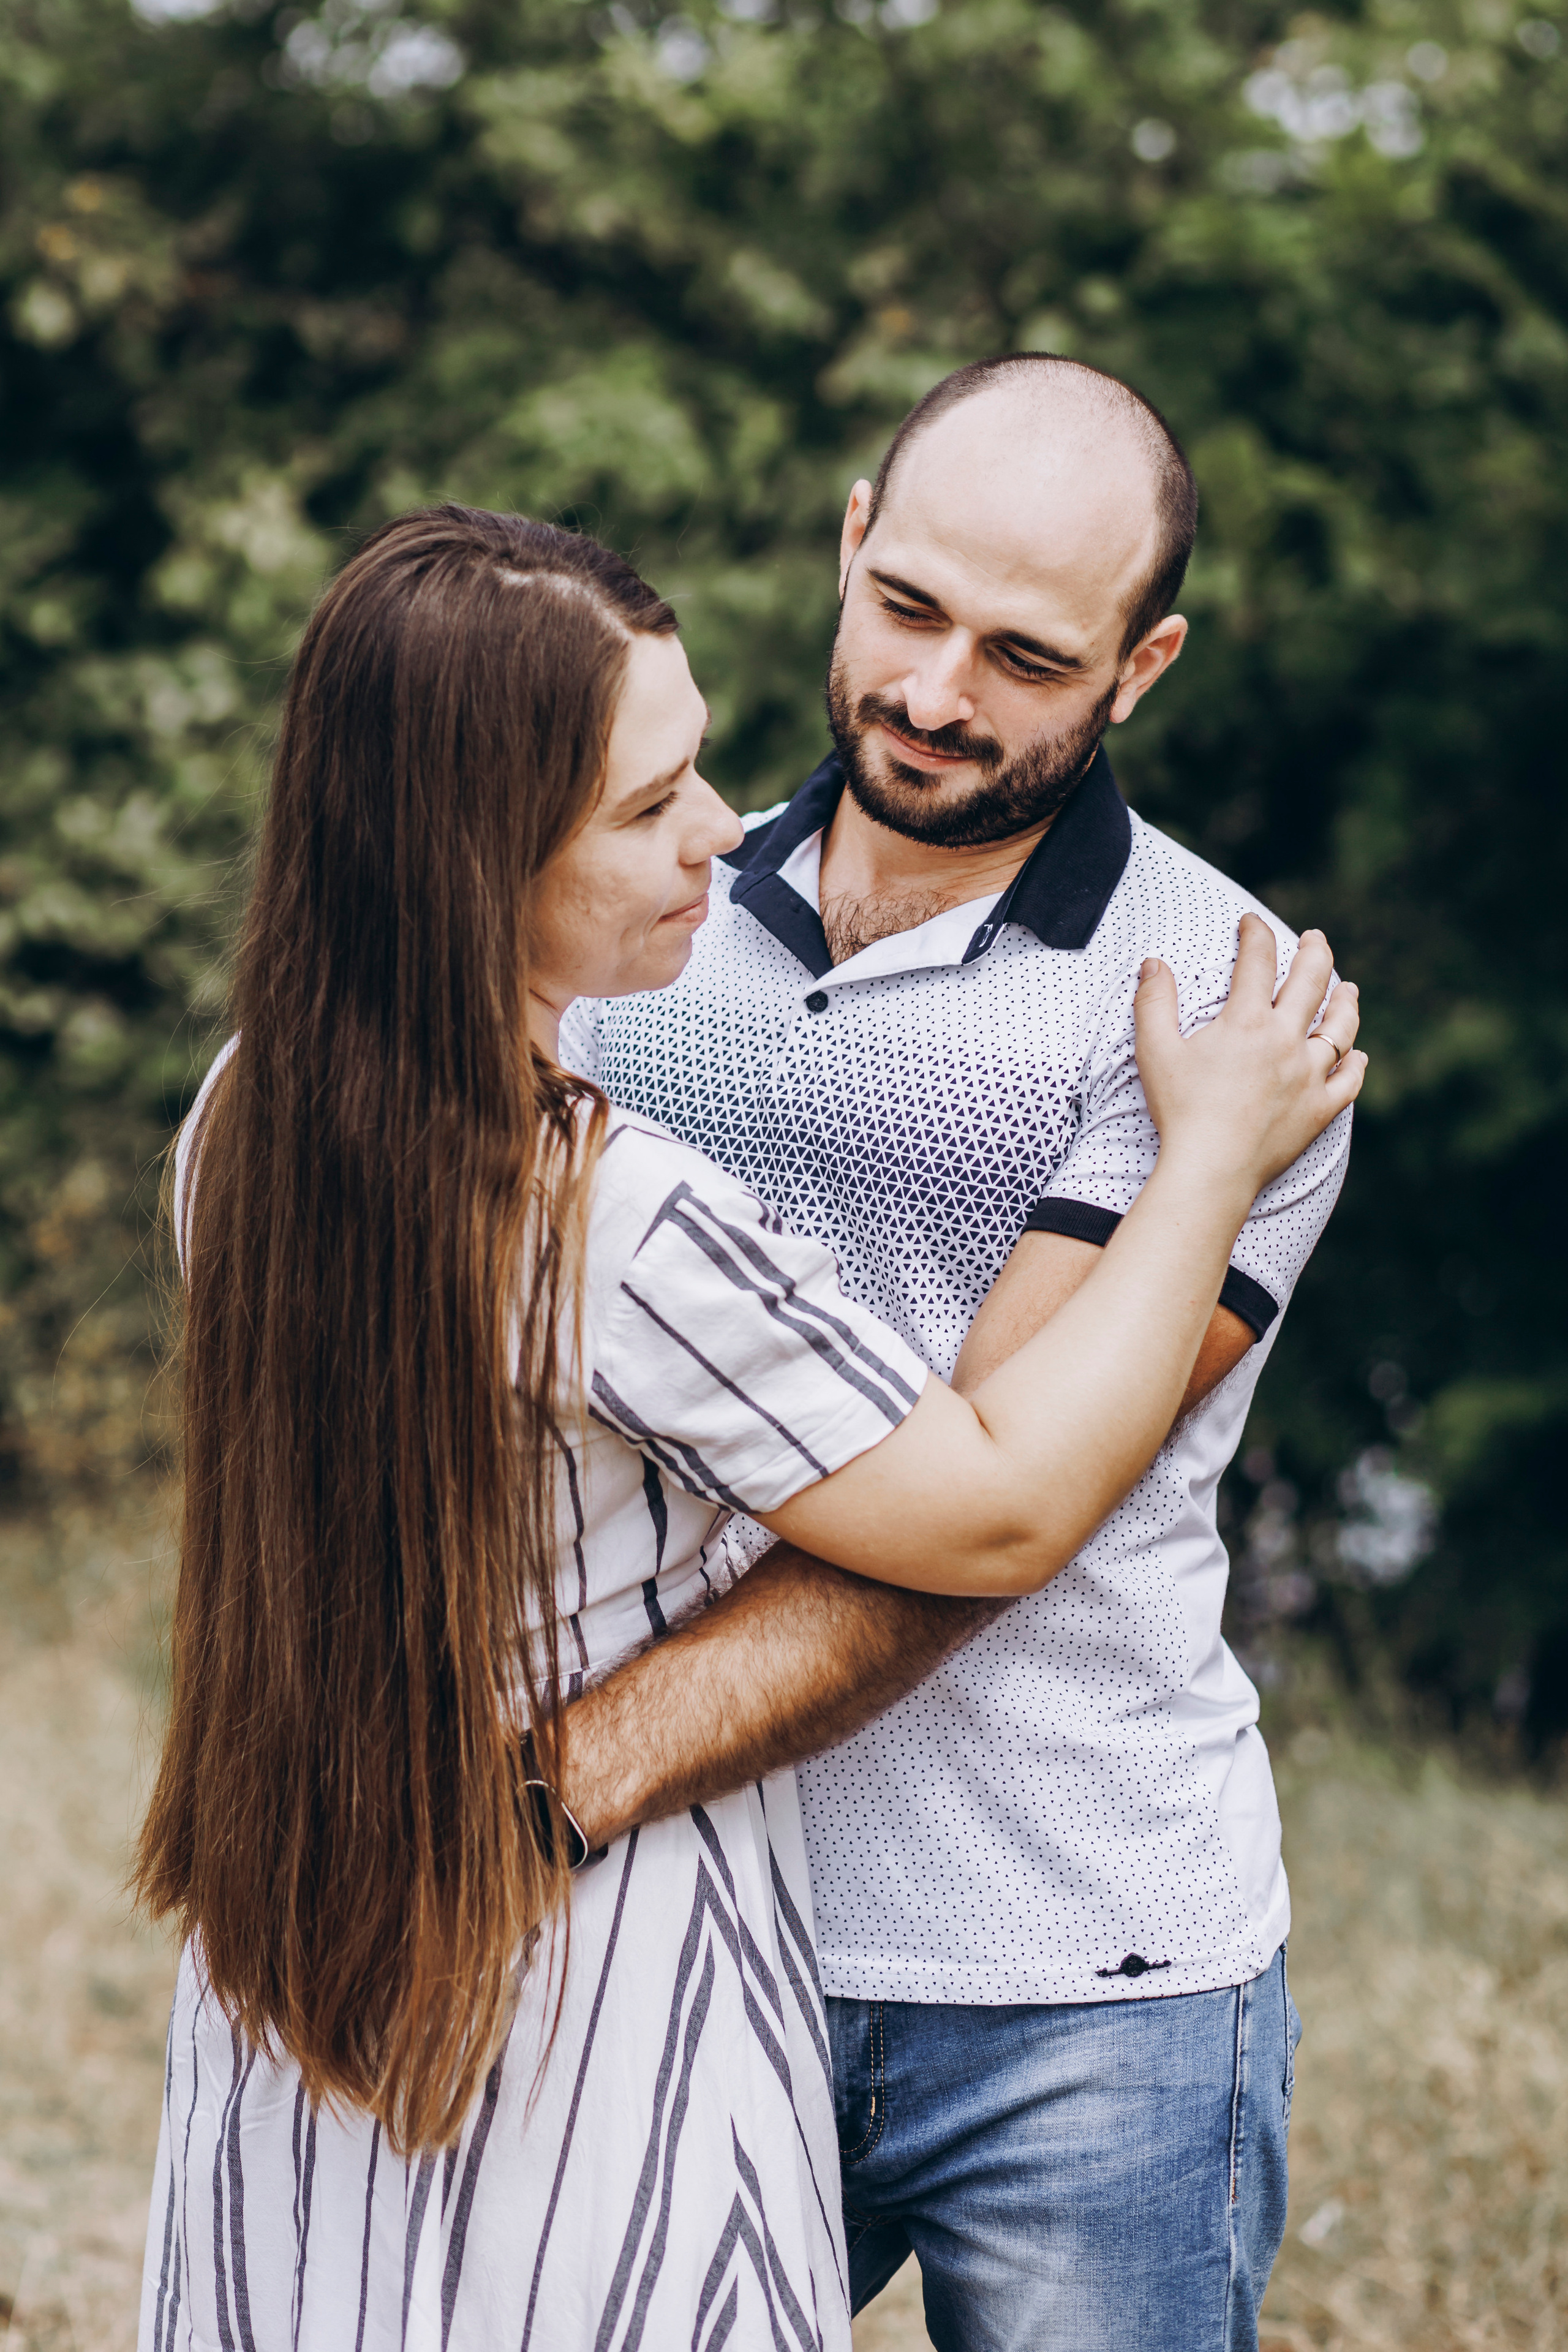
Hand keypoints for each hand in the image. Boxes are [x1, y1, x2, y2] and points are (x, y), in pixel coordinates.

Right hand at [1134, 915, 1364, 1195]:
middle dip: (1314, 953)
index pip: (1257, 962)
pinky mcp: (1319, 1110)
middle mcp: (1285, 1041)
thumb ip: (1153, 1002)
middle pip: (1310, 983)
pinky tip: (1357, 1054)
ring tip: (1347, 988)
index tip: (1251, 923)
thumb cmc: (1179, 1111)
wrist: (1210, 1169)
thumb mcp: (1155, 1051)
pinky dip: (1355, 1064)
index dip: (1255, 934)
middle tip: (1314, 938)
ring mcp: (1308, 1076)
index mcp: (1246, 1022)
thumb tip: (1152, 962)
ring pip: (1339, 1028)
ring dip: (1345, 1003)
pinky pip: (1348, 1081)